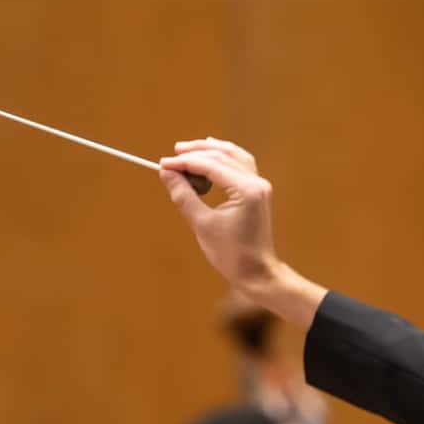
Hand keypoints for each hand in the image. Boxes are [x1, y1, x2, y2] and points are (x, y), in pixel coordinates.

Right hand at [161, 139, 326, 327]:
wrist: (257, 272)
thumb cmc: (231, 254)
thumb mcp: (201, 224)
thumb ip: (183, 195)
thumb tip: (167, 173)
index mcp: (246, 190)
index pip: (211, 165)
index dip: (185, 162)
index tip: (163, 164)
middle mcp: (257, 183)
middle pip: (223, 155)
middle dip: (196, 153)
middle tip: (172, 155)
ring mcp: (260, 185)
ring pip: (233, 155)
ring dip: (210, 151)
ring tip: (186, 151)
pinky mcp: (258, 191)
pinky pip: (240, 165)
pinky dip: (222, 159)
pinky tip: (209, 158)